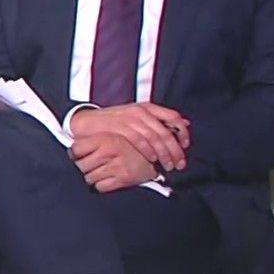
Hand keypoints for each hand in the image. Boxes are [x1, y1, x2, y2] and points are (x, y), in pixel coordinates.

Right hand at [70, 103, 189, 170]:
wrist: (87, 122)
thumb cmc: (114, 123)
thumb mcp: (138, 119)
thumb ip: (159, 121)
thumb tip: (184, 123)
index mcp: (148, 108)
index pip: (173, 117)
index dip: (183, 132)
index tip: (185, 146)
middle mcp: (141, 111)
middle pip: (166, 131)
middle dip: (175, 150)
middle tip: (179, 164)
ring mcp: (130, 119)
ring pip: (155, 137)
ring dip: (164, 154)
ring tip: (167, 166)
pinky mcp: (121, 127)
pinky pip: (140, 140)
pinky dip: (148, 151)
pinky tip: (152, 160)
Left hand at [70, 132, 158, 193]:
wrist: (157, 155)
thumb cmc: (129, 145)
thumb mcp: (111, 135)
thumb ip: (91, 140)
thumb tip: (69, 150)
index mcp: (105, 137)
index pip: (75, 149)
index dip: (75, 155)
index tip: (79, 156)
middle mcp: (109, 150)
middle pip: (80, 166)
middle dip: (84, 168)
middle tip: (92, 165)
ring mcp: (116, 165)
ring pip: (89, 178)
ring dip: (93, 177)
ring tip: (102, 171)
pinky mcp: (123, 179)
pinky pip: (100, 187)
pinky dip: (102, 185)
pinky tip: (108, 179)